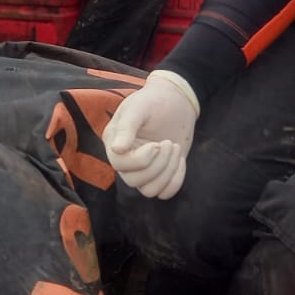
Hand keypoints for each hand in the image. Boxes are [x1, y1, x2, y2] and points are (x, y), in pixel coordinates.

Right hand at [103, 70, 198, 198]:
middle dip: (157, 165)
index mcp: (113, 142)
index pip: (119, 164)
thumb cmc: (153, 101)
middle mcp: (125, 160)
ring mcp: (142, 169)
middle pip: (133, 181)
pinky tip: (181, 160)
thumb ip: (126, 128)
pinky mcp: (159, 174)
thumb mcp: (138, 108)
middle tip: (170, 144)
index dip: (140, 159)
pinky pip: (164, 193)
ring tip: (175, 149)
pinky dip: (176, 181)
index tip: (157, 144)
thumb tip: (117, 149)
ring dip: (167, 173)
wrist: (175, 101)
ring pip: (149, 190)